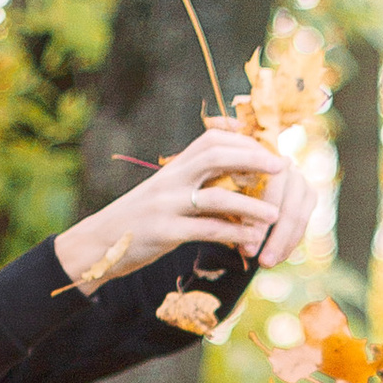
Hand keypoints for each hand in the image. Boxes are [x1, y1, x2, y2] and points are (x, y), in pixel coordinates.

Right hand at [53, 126, 316, 288]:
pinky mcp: (164, 233)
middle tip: (282, 168)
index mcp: (174, 168)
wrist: (100, 243)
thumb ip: (194, 182)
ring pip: (215, 197)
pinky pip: (206, 230)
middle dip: (252, 159)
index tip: (269, 148)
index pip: (211, 139)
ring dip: (250, 205)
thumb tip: (233, 178)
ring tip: (275, 215)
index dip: (242, 140)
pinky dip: (233, 234)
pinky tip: (252, 240)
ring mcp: (166, 205)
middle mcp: (170, 180)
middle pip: (215, 156)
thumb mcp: (166, 193)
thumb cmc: (140, 220)